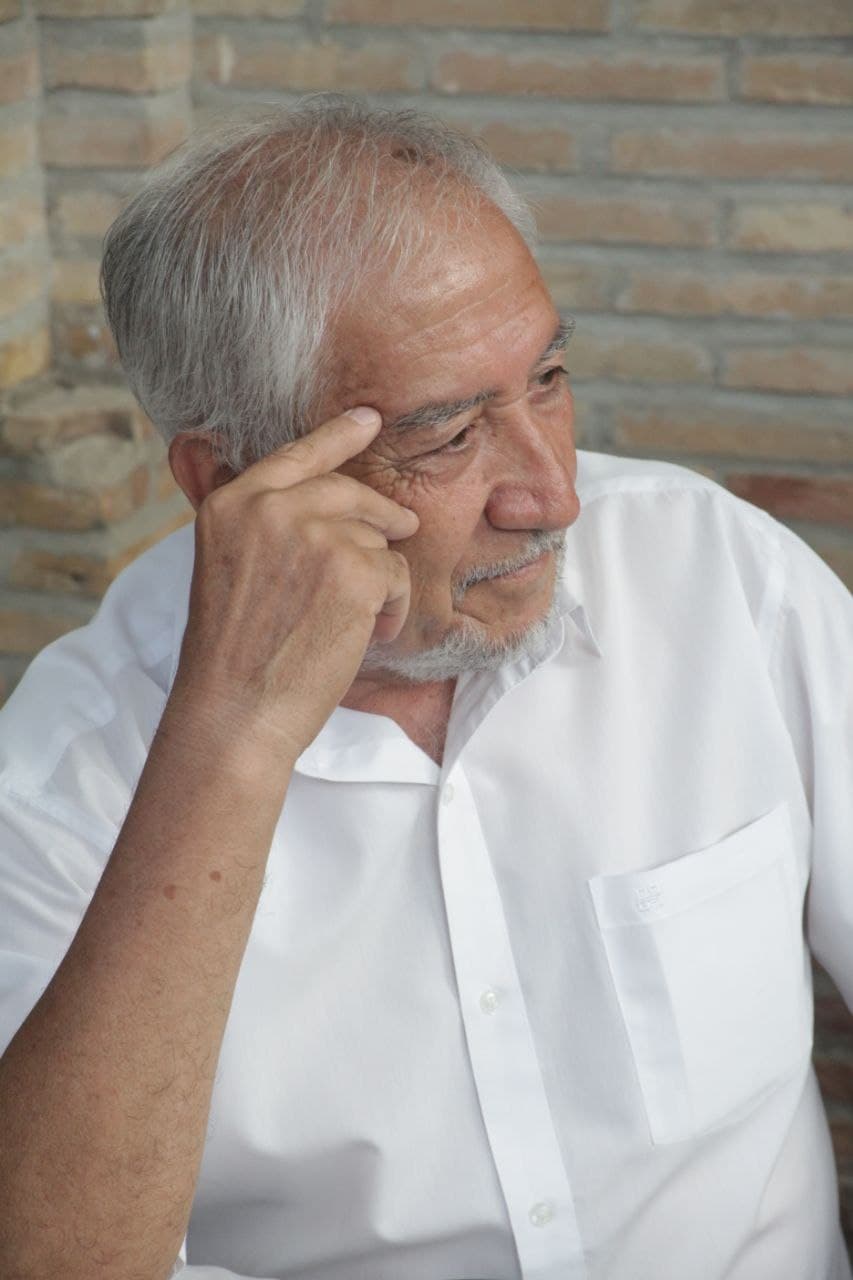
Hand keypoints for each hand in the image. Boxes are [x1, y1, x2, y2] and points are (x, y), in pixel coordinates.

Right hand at [172, 408, 417, 759]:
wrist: (234, 711)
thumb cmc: (233, 656)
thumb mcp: (227, 568)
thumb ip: (261, 526)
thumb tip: (318, 498)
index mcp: (232, 504)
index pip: (295, 456)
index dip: (337, 437)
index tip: (369, 419)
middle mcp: (270, 508)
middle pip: (348, 492)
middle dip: (380, 515)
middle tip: (403, 529)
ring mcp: (315, 534)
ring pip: (377, 537)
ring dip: (381, 580)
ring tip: (361, 621)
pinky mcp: (355, 569)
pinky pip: (397, 573)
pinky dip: (394, 608)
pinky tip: (370, 634)